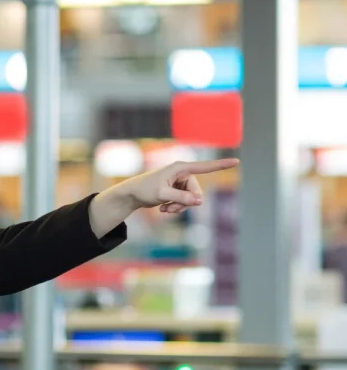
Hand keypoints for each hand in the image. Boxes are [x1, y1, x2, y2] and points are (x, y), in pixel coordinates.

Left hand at [123, 157, 239, 213]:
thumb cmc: (144, 190)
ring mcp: (181, 182)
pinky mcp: (178, 190)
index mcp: (181, 168)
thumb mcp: (162, 195)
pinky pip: (185, 202)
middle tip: (169, 209)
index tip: (236, 161)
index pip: (205, 166)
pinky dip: (176, 207)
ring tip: (165, 209)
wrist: (132, 194)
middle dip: (185, 203)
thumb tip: (200, 201)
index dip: (221, 165)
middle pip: (197, 193)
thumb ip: (181, 198)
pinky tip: (163, 208)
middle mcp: (183, 173)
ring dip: (179, 207)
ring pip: (191, 200)